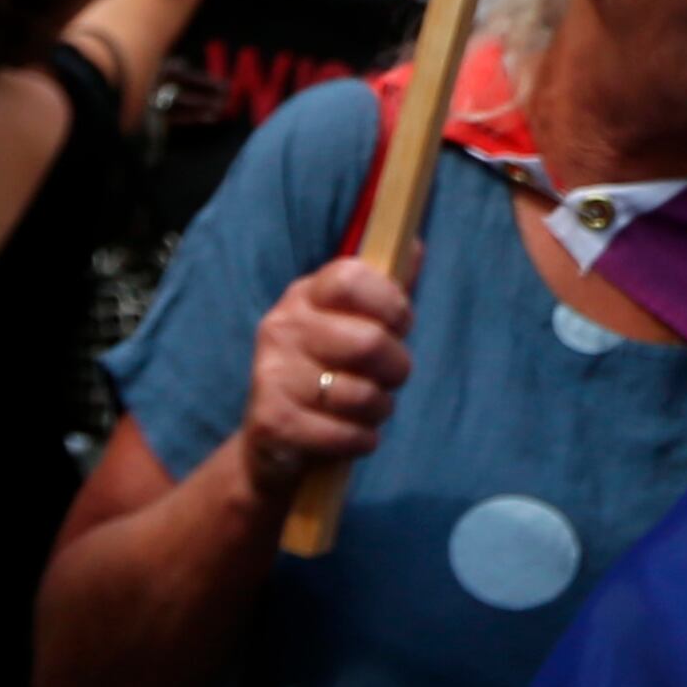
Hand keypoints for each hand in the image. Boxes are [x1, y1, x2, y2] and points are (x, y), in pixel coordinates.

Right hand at [239, 258, 414, 493]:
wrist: (273, 442)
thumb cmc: (328, 372)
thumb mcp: (354, 325)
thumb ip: (386, 289)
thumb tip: (414, 244)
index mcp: (306, 296)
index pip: (351, 278)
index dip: (390, 302)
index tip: (400, 324)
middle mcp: (282, 327)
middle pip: (369, 342)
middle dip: (396, 367)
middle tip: (389, 377)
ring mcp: (272, 374)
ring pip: (361, 394)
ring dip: (379, 409)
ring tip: (367, 407)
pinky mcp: (273, 422)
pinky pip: (346, 435)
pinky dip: (362, 440)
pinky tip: (350, 434)